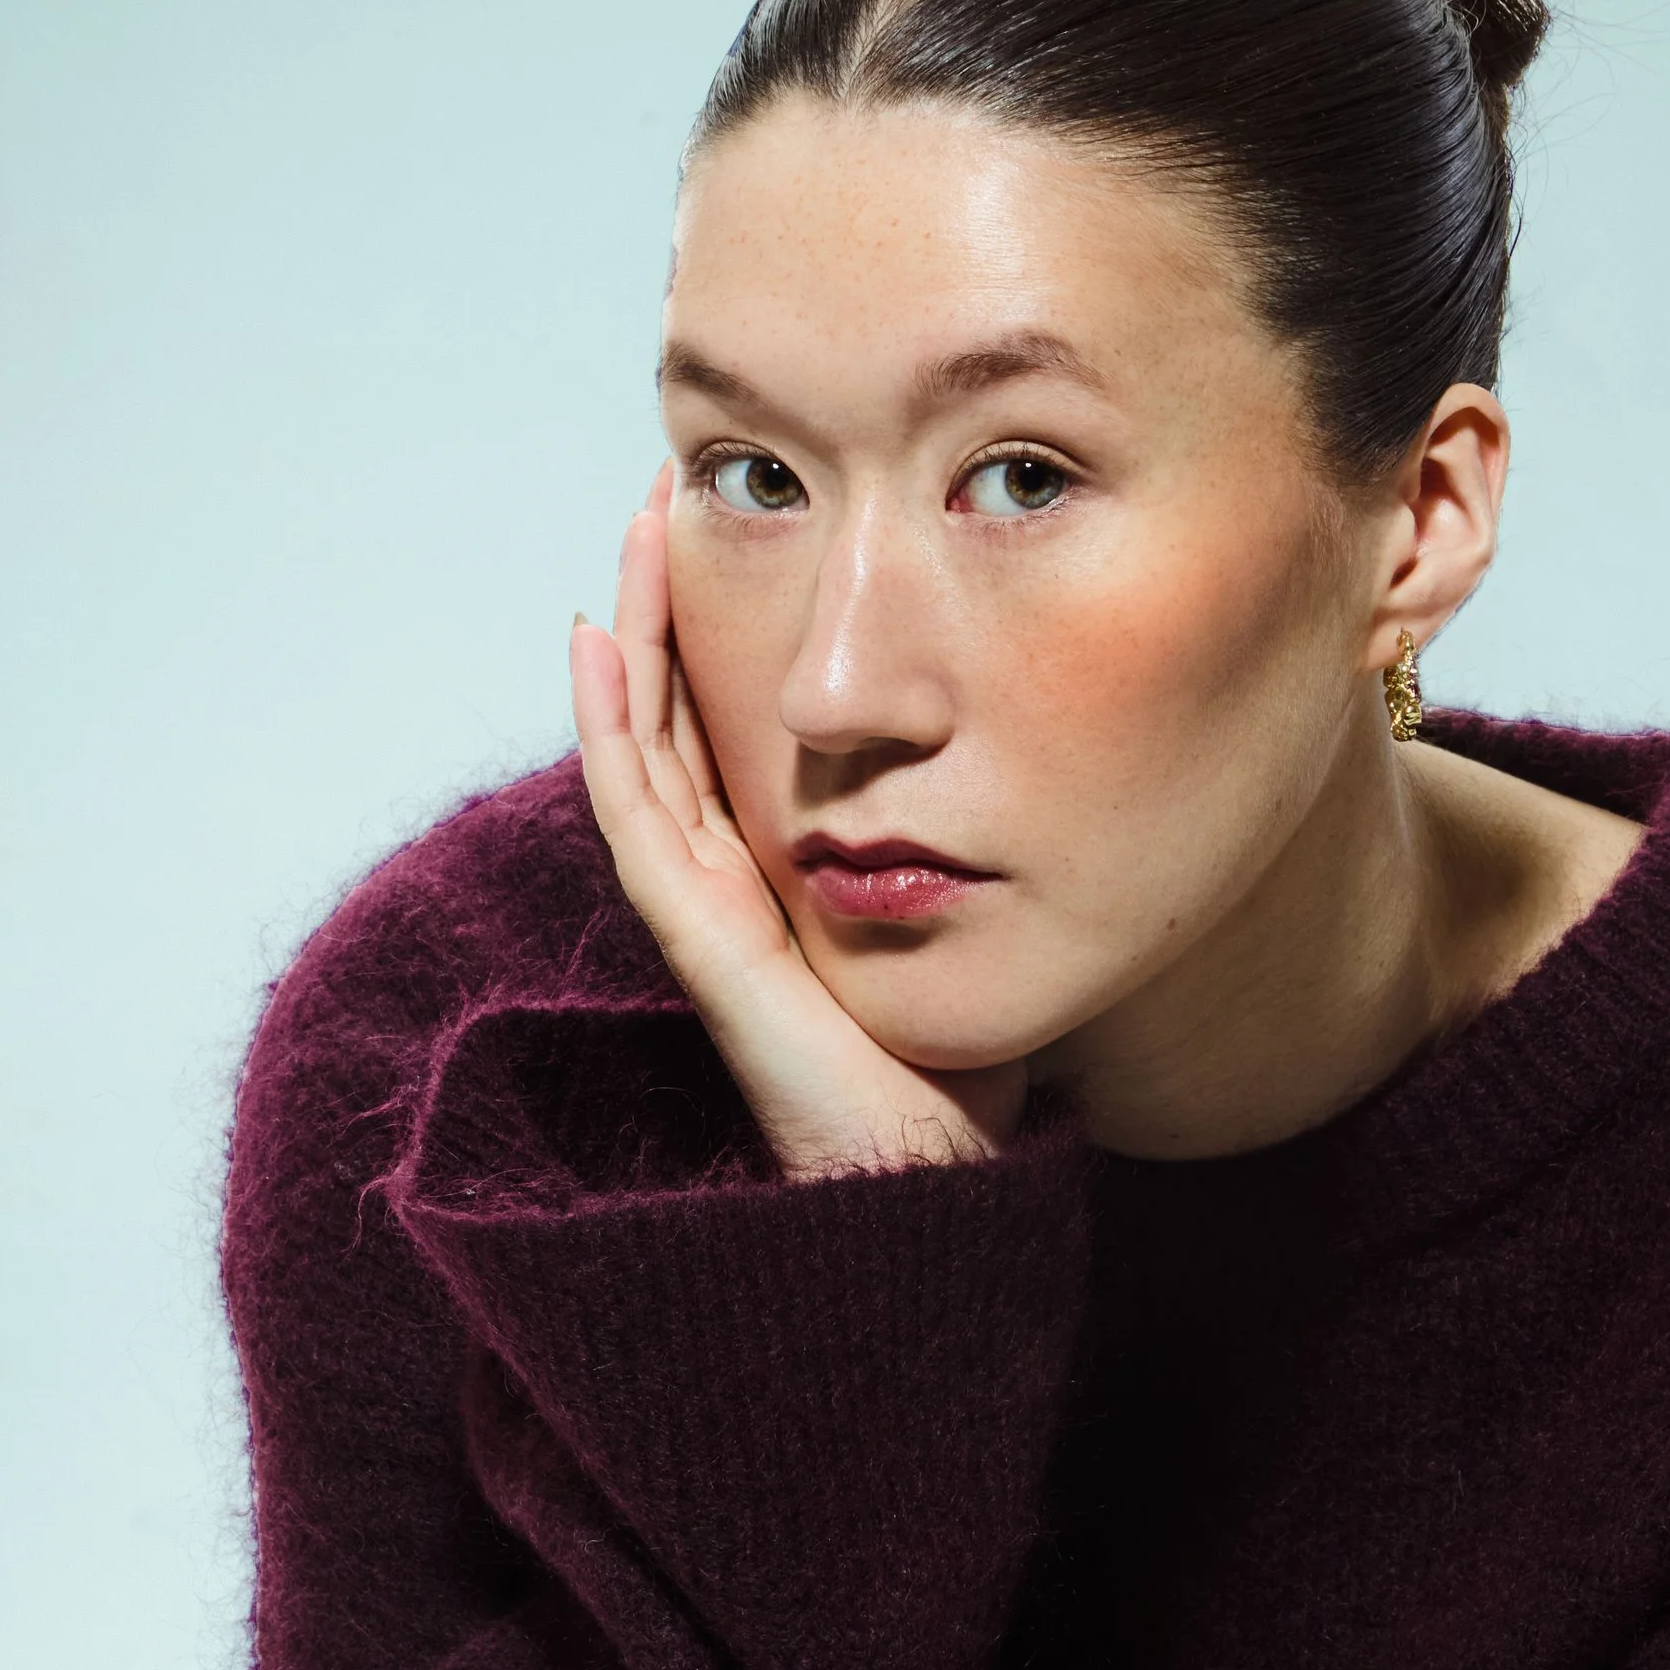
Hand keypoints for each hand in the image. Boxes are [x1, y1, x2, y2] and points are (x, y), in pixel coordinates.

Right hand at [567, 464, 1030, 1182]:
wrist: (931, 1176)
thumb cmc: (963, 1080)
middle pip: (677, 716)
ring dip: (634, 631)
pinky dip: (607, 723)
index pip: (735, 732)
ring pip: (642, 742)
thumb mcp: (987, 928)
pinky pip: (635, 810)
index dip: (725, 634)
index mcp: (785, 878)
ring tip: (637, 530)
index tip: (749, 530)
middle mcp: (732, 883)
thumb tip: (1072, 778)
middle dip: (672, 603)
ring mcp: (705, 907)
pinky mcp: (701, 935)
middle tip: (675, 493)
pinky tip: (597, 638)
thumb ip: (996, 858)